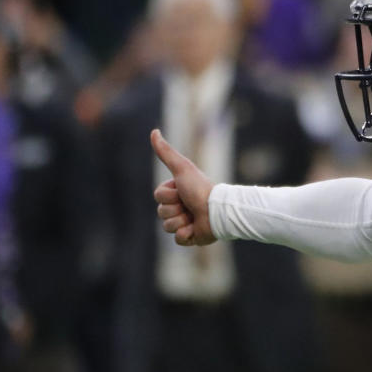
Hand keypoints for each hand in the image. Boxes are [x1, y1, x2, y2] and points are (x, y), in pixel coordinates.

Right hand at [151, 129, 216, 245]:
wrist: (218, 211)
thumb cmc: (200, 188)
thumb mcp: (181, 168)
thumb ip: (166, 152)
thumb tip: (154, 131)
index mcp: (177, 192)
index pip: (158, 197)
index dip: (169, 196)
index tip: (183, 191)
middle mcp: (180, 206)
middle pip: (161, 212)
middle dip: (175, 209)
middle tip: (190, 205)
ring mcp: (185, 222)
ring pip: (167, 227)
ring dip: (181, 222)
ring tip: (194, 217)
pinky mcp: (191, 237)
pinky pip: (178, 240)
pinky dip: (186, 235)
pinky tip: (195, 229)